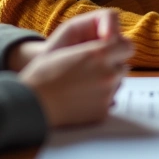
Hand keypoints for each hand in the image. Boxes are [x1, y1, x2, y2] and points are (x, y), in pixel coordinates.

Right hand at [18, 10, 133, 127]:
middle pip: (122, 66)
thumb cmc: (43, 75)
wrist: (31, 103)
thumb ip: (94, 48)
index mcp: (98, 54)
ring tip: (82, 86)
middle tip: (91, 71)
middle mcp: (107, 73)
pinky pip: (108, 102)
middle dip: (111, 67)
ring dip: (106, 84)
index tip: (112, 51)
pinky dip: (99, 101)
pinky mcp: (102, 112)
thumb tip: (112, 47)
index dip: (119, 49)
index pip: (127, 46)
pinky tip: (80, 99)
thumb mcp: (69, 50)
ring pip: (116, 85)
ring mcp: (106, 94)